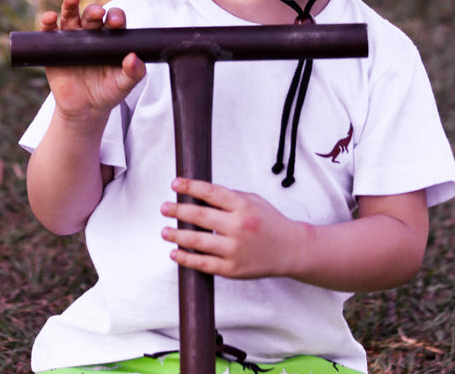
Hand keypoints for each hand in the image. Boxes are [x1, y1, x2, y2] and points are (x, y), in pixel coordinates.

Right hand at [40, 0, 144, 120]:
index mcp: (111, 38)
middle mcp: (91, 34)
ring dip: (70, 6)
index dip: (115, 17)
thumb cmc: (108, 92)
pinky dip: (48, 22)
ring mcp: (71, 38)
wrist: (85, 109)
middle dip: (94, 11)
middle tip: (97, 14)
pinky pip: (50, 31)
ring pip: (70, 16)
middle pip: (92, 15)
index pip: (114, 20)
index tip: (116, 22)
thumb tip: (134, 58)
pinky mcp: (54, 47)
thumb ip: (134, 73)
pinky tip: (50, 18)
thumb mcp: (124, 85)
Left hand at [161, 178, 295, 278]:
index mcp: (243, 206)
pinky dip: (186, 259)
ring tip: (165, 231)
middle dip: (178, 211)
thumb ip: (230, 197)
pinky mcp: (232, 269)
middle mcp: (238, 227)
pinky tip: (175, 253)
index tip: (175, 184)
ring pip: (198, 242)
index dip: (190, 187)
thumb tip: (200, 194)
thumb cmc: (270, 222)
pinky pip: (203, 264)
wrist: (290, 249)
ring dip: (177, 235)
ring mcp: (234, 249)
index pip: (210, 193)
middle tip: (164, 208)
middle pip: (200, 217)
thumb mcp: (254, 200)